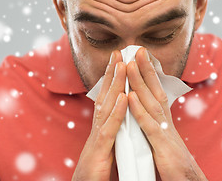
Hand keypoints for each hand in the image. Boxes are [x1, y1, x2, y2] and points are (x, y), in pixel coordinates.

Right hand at [72, 50, 126, 180]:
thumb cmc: (96, 170)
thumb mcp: (106, 146)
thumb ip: (112, 131)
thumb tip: (119, 120)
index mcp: (102, 127)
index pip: (107, 99)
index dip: (113, 80)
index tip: (119, 62)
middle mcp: (97, 128)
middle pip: (105, 96)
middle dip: (112, 73)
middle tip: (119, 52)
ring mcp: (97, 137)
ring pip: (106, 106)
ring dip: (115, 84)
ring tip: (122, 64)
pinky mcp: (100, 150)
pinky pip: (110, 128)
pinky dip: (118, 111)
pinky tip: (125, 96)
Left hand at [127, 47, 207, 180]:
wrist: (187, 179)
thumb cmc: (173, 161)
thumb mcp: (163, 137)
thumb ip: (156, 123)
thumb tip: (149, 110)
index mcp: (164, 120)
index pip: (156, 91)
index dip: (149, 74)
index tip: (140, 57)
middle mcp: (165, 121)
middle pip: (155, 90)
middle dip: (146, 69)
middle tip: (137, 49)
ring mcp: (164, 131)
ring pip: (151, 102)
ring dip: (140, 82)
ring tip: (129, 64)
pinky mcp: (161, 145)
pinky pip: (148, 125)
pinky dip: (139, 110)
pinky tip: (130, 96)